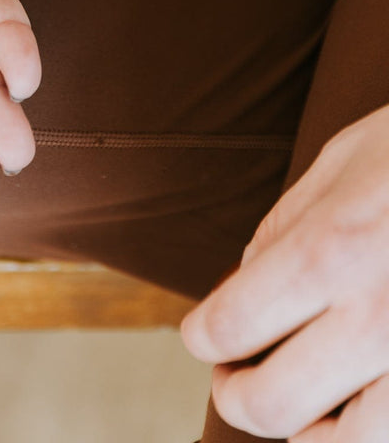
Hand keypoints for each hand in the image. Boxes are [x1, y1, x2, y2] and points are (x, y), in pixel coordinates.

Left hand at [179, 103, 388, 438]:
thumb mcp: (345, 158)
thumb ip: (286, 223)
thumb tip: (245, 279)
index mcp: (332, 249)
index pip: (231, 324)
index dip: (202, 336)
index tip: (201, 333)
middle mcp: (377, 316)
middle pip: (272, 401)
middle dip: (235, 394)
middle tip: (231, 377)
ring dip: (303, 430)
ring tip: (292, 407)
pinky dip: (364, 436)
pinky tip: (352, 413)